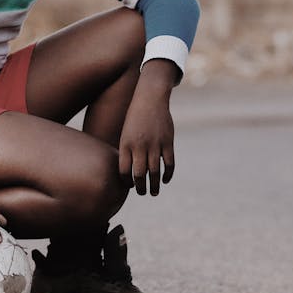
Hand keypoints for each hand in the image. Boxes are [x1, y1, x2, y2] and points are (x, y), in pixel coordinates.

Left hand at [118, 59, 177, 195]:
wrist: (150, 99)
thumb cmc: (134, 118)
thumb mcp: (125, 133)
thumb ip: (126, 151)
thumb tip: (128, 172)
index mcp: (126, 144)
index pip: (124, 171)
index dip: (126, 182)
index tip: (129, 185)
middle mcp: (140, 146)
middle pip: (139, 175)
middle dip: (140, 188)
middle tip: (142, 193)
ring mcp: (155, 144)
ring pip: (154, 172)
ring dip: (154, 186)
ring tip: (154, 192)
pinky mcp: (168, 142)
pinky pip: (169, 164)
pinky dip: (168, 175)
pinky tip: (165, 180)